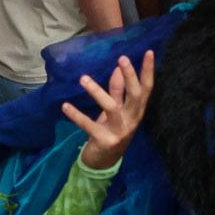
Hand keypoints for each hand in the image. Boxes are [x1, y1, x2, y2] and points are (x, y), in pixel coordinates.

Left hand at [65, 51, 155, 170]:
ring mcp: (120, 131)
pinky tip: (65, 106)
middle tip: (122, 58)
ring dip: (97, 92)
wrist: (104, 162)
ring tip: (83, 78)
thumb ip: (118, 90)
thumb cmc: (111, 130)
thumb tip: (118, 68)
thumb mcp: (116, 109)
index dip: (148, 71)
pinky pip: (88, 125)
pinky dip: (76, 115)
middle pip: (135, 96)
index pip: (146, 88)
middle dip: (130, 76)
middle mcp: (132, 120)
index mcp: (137, 111)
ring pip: (111, 107)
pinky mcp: (104, 140)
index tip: (149, 52)